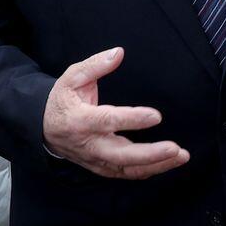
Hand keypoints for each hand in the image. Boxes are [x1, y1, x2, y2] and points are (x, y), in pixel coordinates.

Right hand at [42, 46, 187, 179]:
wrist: (45, 129)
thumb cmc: (62, 100)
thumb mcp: (72, 77)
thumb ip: (95, 65)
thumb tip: (119, 52)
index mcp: (80, 119)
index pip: (108, 120)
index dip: (132, 119)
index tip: (156, 116)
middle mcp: (89, 144)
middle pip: (121, 155)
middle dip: (151, 154)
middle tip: (175, 148)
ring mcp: (96, 159)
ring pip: (128, 168)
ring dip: (156, 165)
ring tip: (181, 156)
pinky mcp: (102, 167)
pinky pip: (127, 173)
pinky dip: (149, 170)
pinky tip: (168, 163)